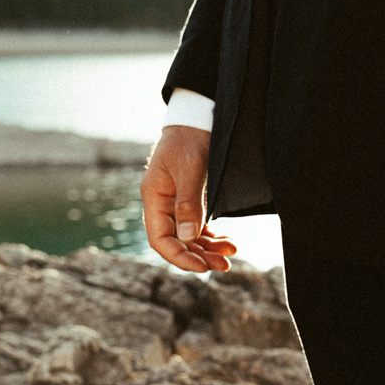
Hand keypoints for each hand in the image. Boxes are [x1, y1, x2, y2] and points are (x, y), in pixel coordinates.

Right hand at [141, 126, 236, 272]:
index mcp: (154, 196)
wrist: (198, 118)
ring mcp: (176, 202)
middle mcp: (162, 203)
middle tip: (224, 266)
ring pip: (189, 236)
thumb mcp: (190, 168)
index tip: (202, 267)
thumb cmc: (190, 138)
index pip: (159, 239)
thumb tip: (188, 237)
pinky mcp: (190, 199)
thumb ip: (189, 202)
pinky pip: (197, 226)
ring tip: (230, 255)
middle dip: (199, 256)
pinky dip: (212, 236)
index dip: (179, 256)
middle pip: (176, 241)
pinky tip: (227, 242)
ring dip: (208, 248)